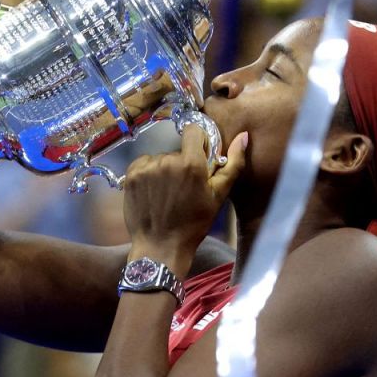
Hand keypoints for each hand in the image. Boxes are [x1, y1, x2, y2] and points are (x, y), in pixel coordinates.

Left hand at [123, 128, 248, 269]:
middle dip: (183, 162)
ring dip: (165, 170)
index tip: (199, 158)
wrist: (160, 246)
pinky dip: (149, 173)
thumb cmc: (194, 224)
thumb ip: (233, 163)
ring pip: (161, 158)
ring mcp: (147, 167)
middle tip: (184, 187)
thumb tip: (244, 135)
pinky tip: (155, 192)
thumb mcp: (218, 196)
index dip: (198, 143)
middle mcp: (167, 160)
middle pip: (178, 149)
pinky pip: (145, 163)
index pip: (194, 130)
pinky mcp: (132, 174)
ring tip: (168, 193)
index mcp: (191, 164)